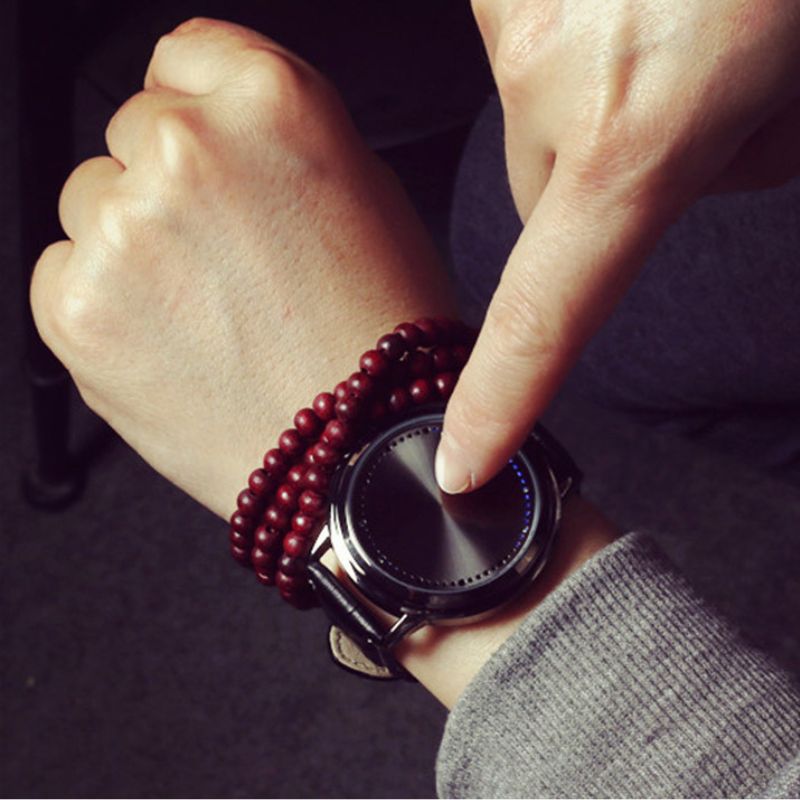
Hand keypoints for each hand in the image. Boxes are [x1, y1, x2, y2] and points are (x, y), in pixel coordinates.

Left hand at [30, 18, 453, 517]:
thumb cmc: (379, 337)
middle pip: (133, 132)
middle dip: (171, 185)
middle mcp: (189, 152)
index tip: (214, 157)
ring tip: (205, 310)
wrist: (360, 454)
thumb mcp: (364, 197)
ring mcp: (124, 231)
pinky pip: (61, 272)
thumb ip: (273, 142)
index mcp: (273, 106)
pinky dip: (103, 302)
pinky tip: (171, 341)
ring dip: (134, 244)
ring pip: (91, 201)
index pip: (184, 54)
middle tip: (226, 259)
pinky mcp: (76, 310)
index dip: (202, 112)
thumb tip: (214, 131)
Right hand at [435, 0, 799, 492]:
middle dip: (600, 178)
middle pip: (544, 196)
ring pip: (538, 116)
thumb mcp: (792, 82)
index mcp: (640, 129)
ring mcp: (518, 15)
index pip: (548, 308)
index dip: (503, 396)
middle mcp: (556, 79)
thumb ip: (736, 156)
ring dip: (595, 97)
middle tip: (668, 107)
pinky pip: (529, 47)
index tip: (467, 457)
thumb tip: (682, 174)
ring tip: (664, 23)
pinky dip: (573, 39)